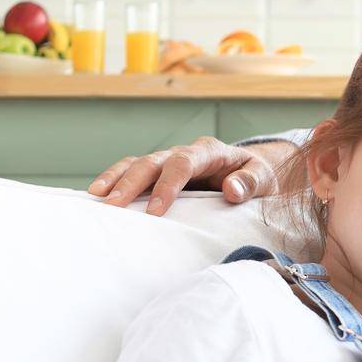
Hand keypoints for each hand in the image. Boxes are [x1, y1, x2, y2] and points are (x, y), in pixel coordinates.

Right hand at [87, 136, 285, 215]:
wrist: (252, 172)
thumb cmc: (257, 176)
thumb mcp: (265, 179)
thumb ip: (251, 182)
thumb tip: (232, 190)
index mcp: (210, 151)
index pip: (184, 163)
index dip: (168, 185)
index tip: (157, 210)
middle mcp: (184, 153)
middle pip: (153, 162)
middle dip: (132, 182)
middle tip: (114, 205)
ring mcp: (168, 162)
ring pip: (137, 164)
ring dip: (116, 179)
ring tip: (96, 197)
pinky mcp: (159, 174)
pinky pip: (132, 173)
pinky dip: (114, 181)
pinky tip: (97, 196)